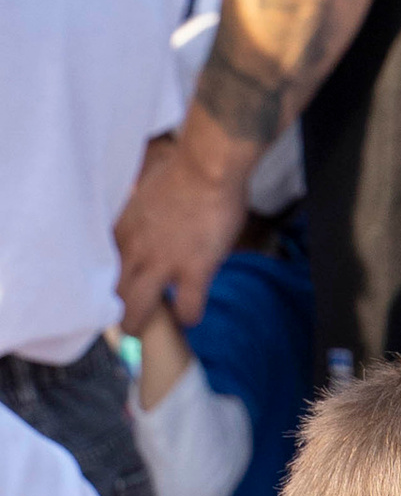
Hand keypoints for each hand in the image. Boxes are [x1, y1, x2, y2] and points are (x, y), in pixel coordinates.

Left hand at [117, 119, 248, 329]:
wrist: (207, 165)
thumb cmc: (181, 167)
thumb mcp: (142, 185)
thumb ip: (134, 203)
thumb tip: (136, 198)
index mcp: (120, 230)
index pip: (99, 267)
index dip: (107, 283)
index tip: (115, 288)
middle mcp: (134, 250)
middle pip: (113, 296)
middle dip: (118, 313)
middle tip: (128, 318)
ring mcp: (163, 263)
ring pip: (138, 312)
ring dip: (142, 325)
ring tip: (150, 330)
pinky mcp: (194, 271)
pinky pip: (187, 310)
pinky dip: (188, 317)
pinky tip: (190, 314)